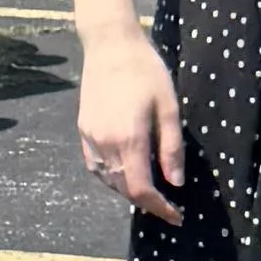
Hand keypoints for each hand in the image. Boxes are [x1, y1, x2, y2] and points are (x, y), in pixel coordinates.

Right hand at [75, 27, 185, 225]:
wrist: (109, 45)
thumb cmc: (146, 71)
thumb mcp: (169, 107)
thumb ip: (171, 147)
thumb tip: (175, 182)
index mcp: (130, 139)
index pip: (142, 189)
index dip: (160, 208)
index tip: (176, 216)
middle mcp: (106, 145)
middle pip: (124, 189)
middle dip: (147, 202)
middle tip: (167, 206)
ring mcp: (91, 139)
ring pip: (108, 180)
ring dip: (128, 191)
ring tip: (149, 191)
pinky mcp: (83, 131)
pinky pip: (96, 167)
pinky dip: (111, 178)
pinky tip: (123, 173)